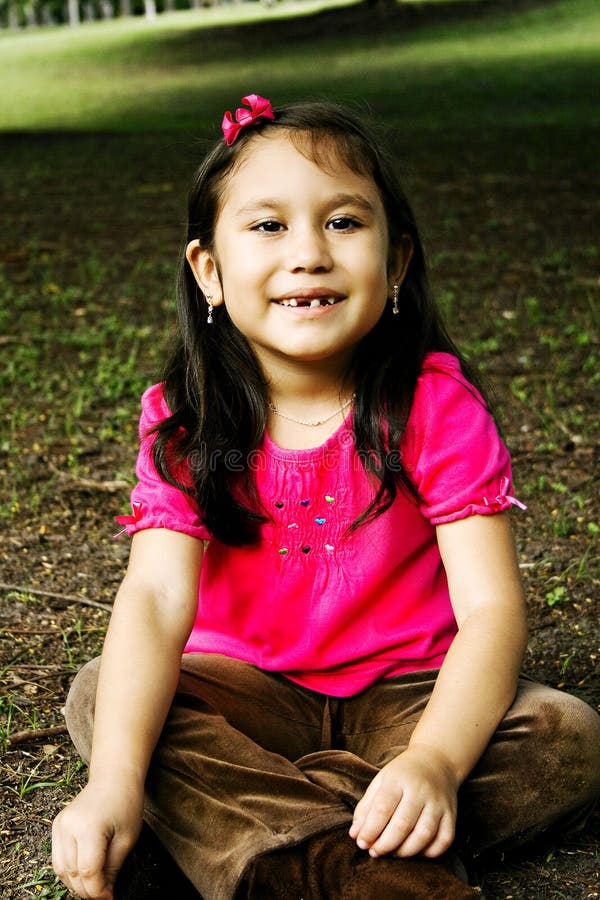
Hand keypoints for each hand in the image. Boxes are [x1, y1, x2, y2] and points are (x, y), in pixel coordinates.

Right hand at [52, 777, 143, 898]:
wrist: (114, 777)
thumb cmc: (126, 804)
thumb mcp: (127, 838)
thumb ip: (113, 868)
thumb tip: (104, 893)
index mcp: (89, 827)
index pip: (88, 871)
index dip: (98, 891)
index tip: (110, 897)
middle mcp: (69, 826)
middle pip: (72, 873)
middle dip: (87, 890)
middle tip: (103, 895)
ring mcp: (60, 825)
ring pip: (61, 869)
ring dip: (76, 883)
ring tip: (94, 886)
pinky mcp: (57, 825)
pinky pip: (58, 858)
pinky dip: (69, 871)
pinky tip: (83, 873)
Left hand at [349, 744, 457, 858]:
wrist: (437, 760)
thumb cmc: (403, 774)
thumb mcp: (381, 781)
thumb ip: (366, 807)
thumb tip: (355, 834)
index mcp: (398, 779)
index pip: (382, 808)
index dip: (370, 830)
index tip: (361, 843)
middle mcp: (420, 790)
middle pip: (403, 824)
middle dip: (385, 844)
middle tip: (374, 852)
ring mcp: (438, 803)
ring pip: (424, 835)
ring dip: (405, 851)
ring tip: (392, 853)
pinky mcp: (451, 814)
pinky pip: (444, 841)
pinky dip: (429, 853)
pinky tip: (415, 851)